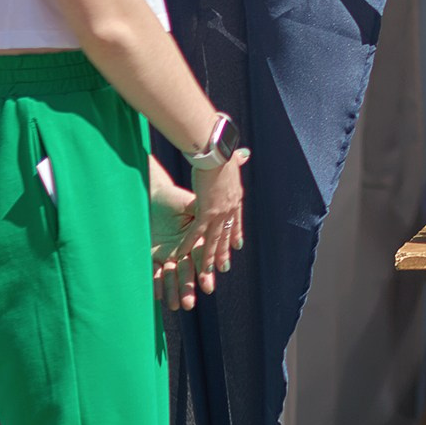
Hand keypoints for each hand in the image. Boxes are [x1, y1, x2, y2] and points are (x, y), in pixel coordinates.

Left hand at [150, 174, 204, 309]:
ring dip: (173, 291)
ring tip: (175, 306)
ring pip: (171, 275)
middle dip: (188, 288)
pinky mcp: (152, 254)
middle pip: (187, 271)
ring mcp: (167, 253)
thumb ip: (201, 214)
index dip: (205, 272)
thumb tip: (213, 218)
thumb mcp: (191, 204)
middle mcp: (183, 249)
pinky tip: (157, 296)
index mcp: (196, 238)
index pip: (201, 257)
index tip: (207, 287)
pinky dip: (155, 283)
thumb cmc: (174, 199)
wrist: (153, 195)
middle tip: (190, 305)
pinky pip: (152, 271)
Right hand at [186, 147, 250, 282]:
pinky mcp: (207, 212)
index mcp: (235, 197)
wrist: (219, 152)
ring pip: (213, 239)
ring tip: (207, 273)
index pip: (236, 221)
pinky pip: (196, 233)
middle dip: (224, 252)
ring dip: (209, 257)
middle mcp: (230, 208)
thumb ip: (236, 160)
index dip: (235, 233)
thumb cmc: (223, 152)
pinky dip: (188, 244)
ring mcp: (219, 212)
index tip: (237, 245)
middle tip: (224, 268)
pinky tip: (182, 255)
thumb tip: (243, 153)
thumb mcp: (231, 160)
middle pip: (226, 234)